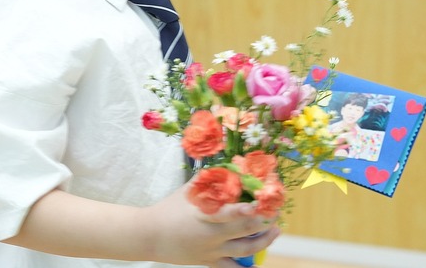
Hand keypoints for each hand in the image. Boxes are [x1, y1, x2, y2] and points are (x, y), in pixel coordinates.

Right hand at [145, 183, 280, 266]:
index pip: (230, 212)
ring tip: (274, 232)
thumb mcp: (187, 192)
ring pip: (243, 249)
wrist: (149, 235)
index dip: (249, 209)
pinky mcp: (207, 262)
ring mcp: (211, 250)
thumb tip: (227, 166)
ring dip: (263, 241)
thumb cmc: (168, 209)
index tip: (263, 203)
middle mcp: (211, 234)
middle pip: (243, 230)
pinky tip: (257, 266)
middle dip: (263, 222)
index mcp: (204, 215)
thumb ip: (207, 180)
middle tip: (276, 213)